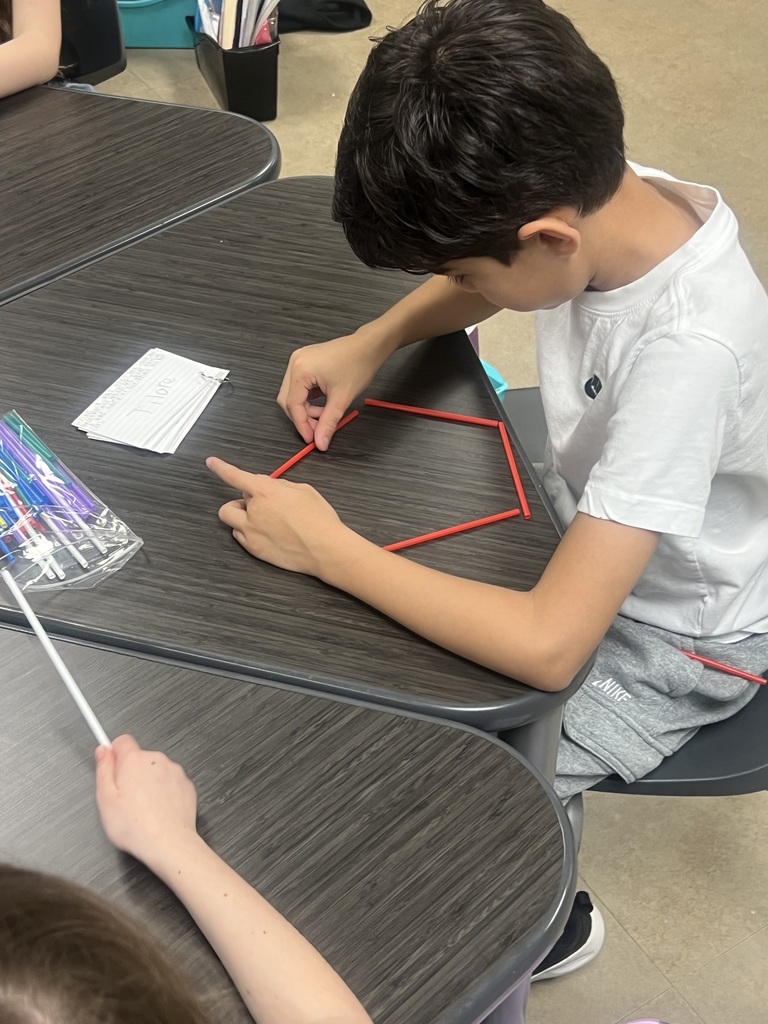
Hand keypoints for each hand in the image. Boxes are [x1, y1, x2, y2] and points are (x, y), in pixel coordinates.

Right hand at [95, 735, 197, 869]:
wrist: (167, 843)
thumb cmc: (135, 826)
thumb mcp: (105, 799)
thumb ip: (103, 769)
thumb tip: (103, 751)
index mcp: (135, 761)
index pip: (122, 741)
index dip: (114, 754)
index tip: (111, 766)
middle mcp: (157, 760)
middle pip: (139, 757)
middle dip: (130, 772)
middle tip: (124, 798)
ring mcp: (174, 771)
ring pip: (155, 770)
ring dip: (147, 782)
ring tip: (141, 808)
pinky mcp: (186, 784)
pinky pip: (169, 782)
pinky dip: (163, 792)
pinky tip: (156, 810)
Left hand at [207, 457, 350, 576]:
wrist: (325, 549)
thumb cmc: (319, 520)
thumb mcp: (304, 490)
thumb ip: (280, 485)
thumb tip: (266, 483)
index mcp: (266, 492)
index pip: (234, 476)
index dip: (220, 468)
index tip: (212, 463)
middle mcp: (254, 511)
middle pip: (234, 498)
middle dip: (245, 498)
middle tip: (260, 502)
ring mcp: (251, 531)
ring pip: (229, 516)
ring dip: (239, 513)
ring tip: (256, 517)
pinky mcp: (254, 548)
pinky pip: (238, 536)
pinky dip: (245, 531)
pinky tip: (262, 532)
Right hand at [277, 332, 385, 450]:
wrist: (369, 346)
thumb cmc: (358, 364)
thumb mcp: (342, 399)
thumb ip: (328, 423)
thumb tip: (320, 442)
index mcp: (300, 370)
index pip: (293, 405)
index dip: (302, 426)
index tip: (312, 439)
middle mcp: (295, 363)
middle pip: (288, 400)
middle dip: (302, 418)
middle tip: (317, 430)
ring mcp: (299, 361)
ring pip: (293, 394)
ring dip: (305, 409)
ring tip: (323, 416)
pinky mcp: (305, 362)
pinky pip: (299, 386)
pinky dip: (308, 399)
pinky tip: (322, 405)